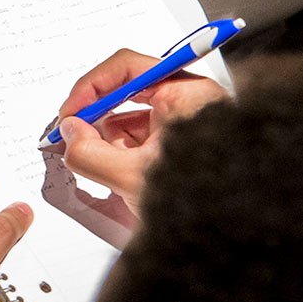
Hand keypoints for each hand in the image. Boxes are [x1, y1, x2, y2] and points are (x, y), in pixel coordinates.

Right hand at [50, 48, 228, 208]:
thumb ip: (88, 154)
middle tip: (76, 136)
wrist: (233, 233)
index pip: (126, 68)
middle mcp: (188, 101)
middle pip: (127, 95)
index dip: (90, 87)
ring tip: (116, 172)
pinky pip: (144, 139)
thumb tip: (69, 135)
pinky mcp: (182, 143)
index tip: (71, 111)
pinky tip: (126, 177)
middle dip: (100, 121)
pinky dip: (127, 155)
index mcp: (186, 94)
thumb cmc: (203, 201)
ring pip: (133, 120)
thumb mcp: (132, 177)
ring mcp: (186, 123)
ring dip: (114, 143)